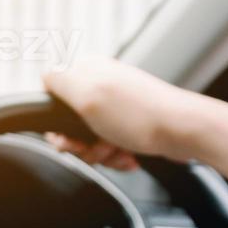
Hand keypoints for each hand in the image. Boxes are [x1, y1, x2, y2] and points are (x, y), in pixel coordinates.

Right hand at [43, 57, 213, 168]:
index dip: (56, 124)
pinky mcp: (130, 122)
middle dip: (80, 144)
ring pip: (89, 139)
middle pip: (69, 124)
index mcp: (87, 71)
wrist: (184, 132)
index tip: (69, 136)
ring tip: (117, 151)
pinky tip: (127, 156)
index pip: (51, 98)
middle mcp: (101, 85)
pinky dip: (116, 155)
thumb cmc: (141, 115)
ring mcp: (116, 105)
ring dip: (100, 153)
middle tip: (95, 145)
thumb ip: (57, 80)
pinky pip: (109, 144)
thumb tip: (43, 75)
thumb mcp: (87, 95)